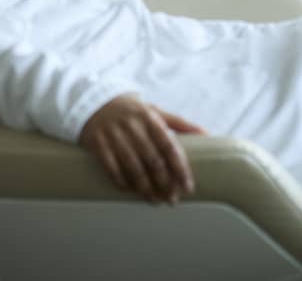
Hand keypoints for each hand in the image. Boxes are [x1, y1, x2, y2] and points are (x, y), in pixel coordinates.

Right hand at [79, 94, 204, 203]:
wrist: (95, 101)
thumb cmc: (133, 111)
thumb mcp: (156, 111)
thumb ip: (180, 123)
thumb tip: (207, 134)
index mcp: (150, 119)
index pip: (169, 147)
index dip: (180, 169)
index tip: (188, 187)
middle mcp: (133, 127)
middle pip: (153, 160)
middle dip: (165, 183)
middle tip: (173, 199)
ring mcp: (114, 136)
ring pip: (133, 167)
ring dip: (145, 187)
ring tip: (155, 200)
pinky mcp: (98, 144)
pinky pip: (111, 168)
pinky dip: (122, 181)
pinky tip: (131, 191)